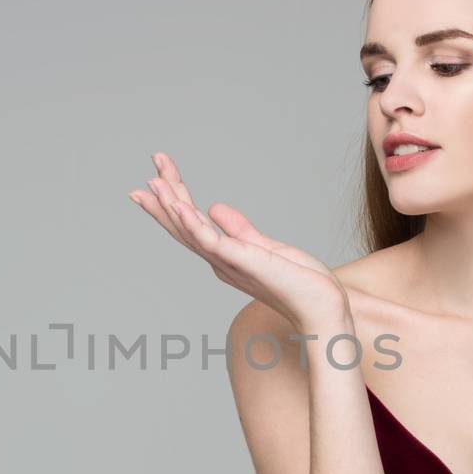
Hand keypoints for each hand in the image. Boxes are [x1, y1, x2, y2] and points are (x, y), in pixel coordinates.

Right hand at [128, 152, 349, 332]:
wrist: (322, 308)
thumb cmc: (299, 284)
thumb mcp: (266, 247)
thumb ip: (238, 228)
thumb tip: (214, 207)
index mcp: (223, 256)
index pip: (192, 224)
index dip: (173, 199)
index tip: (156, 176)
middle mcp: (219, 261)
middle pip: (183, 225)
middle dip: (164, 196)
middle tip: (150, 165)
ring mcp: (229, 263)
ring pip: (191, 232)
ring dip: (170, 206)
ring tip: (154, 181)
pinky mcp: (244, 262)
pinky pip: (212, 242)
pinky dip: (194, 224)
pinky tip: (180, 207)